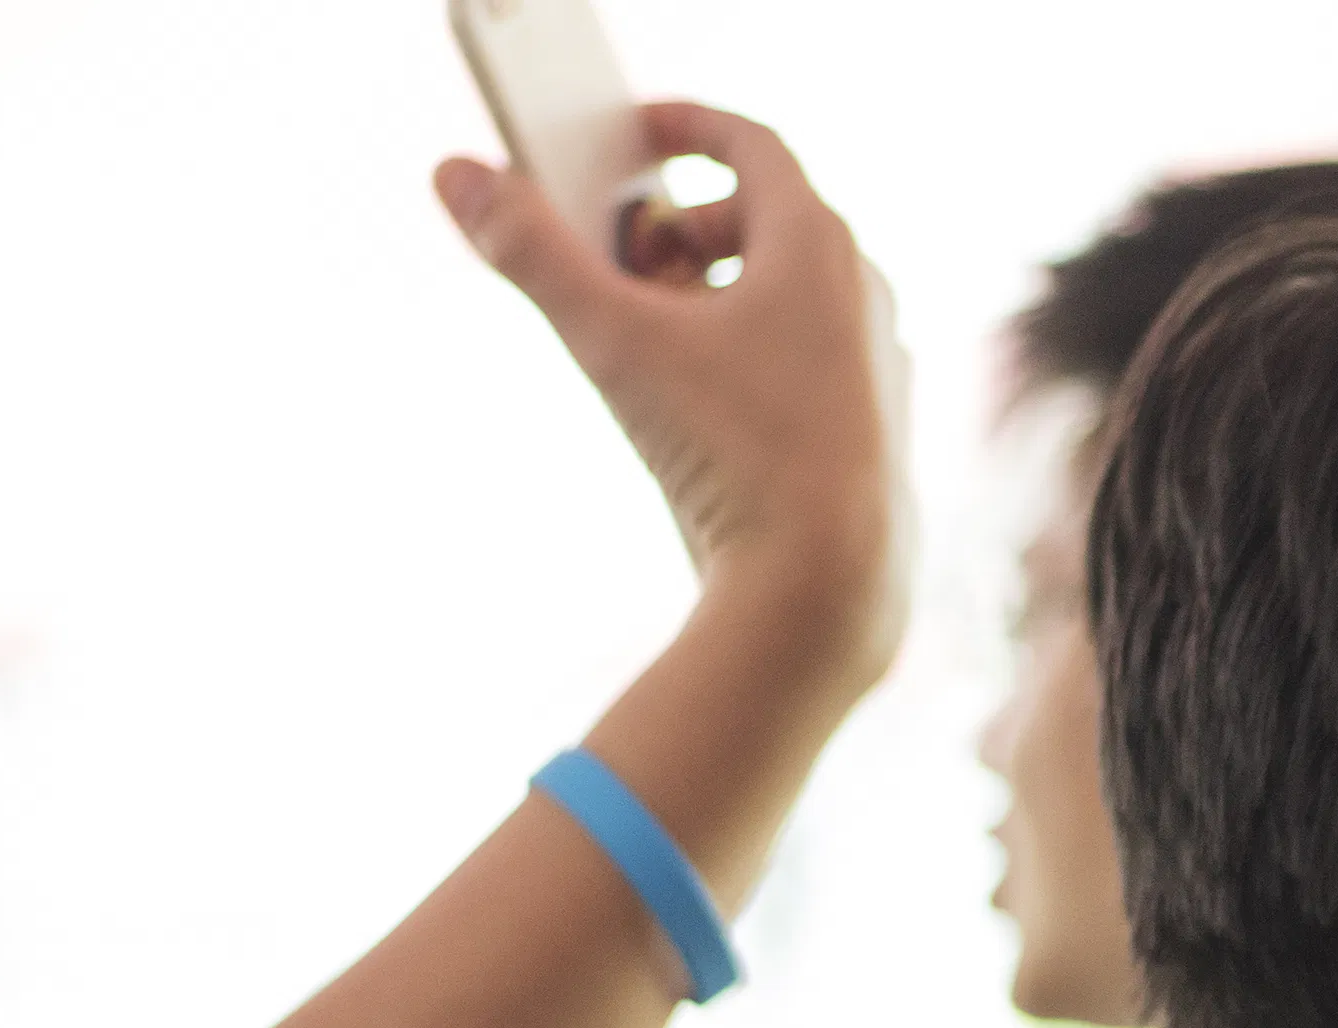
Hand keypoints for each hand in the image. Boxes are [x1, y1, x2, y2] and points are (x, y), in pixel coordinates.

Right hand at [434, 103, 911, 695]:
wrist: (825, 590)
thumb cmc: (734, 454)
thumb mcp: (614, 342)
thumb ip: (532, 254)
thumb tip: (458, 176)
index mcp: (819, 246)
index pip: (753, 145)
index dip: (688, 127)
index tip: (638, 130)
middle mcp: (865, 295)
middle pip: (769, 221)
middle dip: (686, 227)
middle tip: (624, 261)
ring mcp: (879, 368)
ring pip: (789, 297)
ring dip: (714, 296)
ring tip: (654, 340)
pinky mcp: (874, 433)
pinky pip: (807, 362)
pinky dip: (748, 356)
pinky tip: (701, 410)